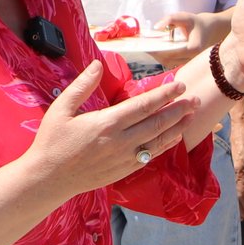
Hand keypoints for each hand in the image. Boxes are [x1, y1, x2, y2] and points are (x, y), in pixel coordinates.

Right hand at [23, 61, 198, 199]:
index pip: (144, 105)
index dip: (164, 94)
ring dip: (178, 127)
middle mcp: (120, 141)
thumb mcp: (61, 109)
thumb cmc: (52, 141)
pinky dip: (165, 145)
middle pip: (158, 123)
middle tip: (195, 99)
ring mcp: (124, 158)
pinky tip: (174, 137)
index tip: (179, 85)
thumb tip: (97, 65)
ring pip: (159, 141)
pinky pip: (151, 156)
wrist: (48, 179)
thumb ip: (82, 86)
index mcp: (107, 123)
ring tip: (191, 115)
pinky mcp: (124, 170)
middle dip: (179, 109)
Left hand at [143, 10, 222, 67]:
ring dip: (157, 56)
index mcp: (193, 49)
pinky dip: (162, 56)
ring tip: (148, 48)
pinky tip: (155, 49)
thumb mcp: (185, 17)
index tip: (147, 45)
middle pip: (168, 60)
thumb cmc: (197, 23)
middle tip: (144, 47)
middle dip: (155, 54)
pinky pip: (171, 62)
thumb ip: (170, 19)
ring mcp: (189, 62)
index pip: (171, 53)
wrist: (211, 30)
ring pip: (169, 63)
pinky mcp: (185, 62)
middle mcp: (192, 58)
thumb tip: (156, 27)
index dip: (158, 50)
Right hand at [229, 114, 243, 222]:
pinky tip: (238, 199)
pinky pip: (231, 186)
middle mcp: (232, 174)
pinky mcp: (230, 168)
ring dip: (237, 204)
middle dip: (241, 209)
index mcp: (239, 172)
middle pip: (234, 196)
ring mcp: (229, 171)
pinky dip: (235, 196)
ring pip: (232, 192)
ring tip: (243, 214)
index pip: (242, 193)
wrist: (238, 128)